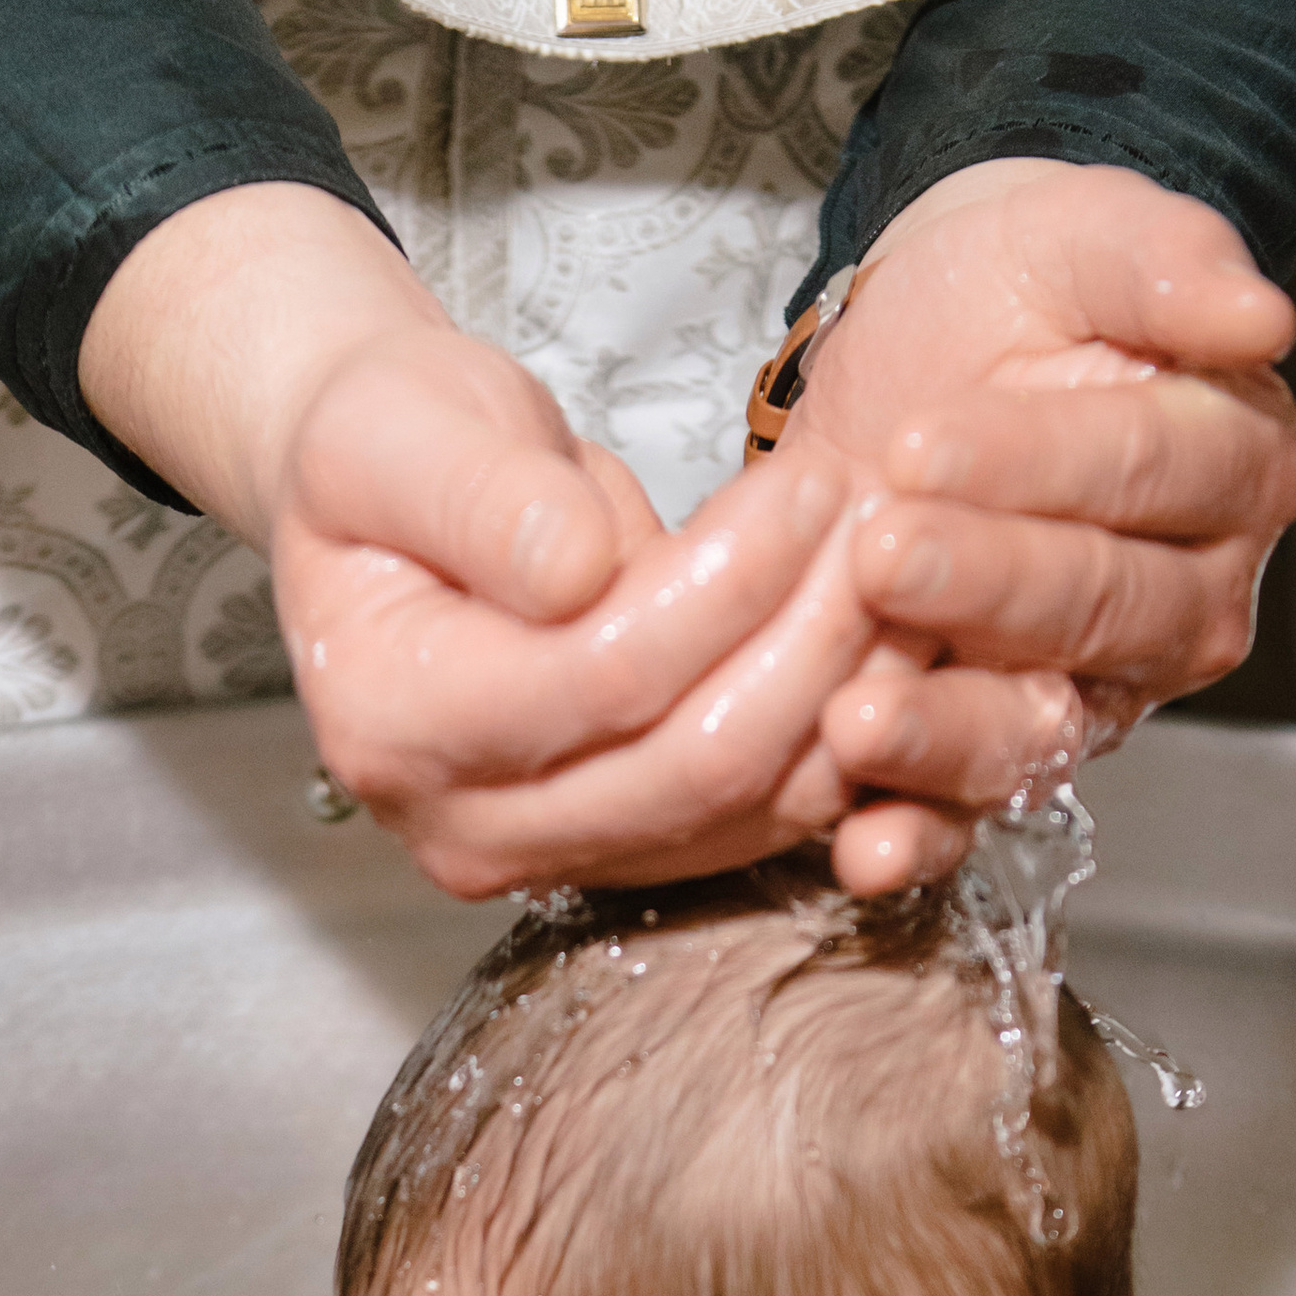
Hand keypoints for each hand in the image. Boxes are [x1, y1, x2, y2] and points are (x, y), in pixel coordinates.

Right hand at [83, 185, 1079, 898]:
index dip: (726, 586)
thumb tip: (577, 567)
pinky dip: (838, 731)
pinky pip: (761, 818)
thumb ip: (480, 501)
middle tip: (890, 524)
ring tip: (907, 566)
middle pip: (688, 767)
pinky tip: (882, 634)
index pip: (601, 678)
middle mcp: (465, 829)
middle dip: (810, 641)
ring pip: (744, 806)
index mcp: (394, 726)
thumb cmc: (389, 458)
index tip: (811, 480)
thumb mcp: (395, 435)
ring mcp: (548, 860)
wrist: (388, 517)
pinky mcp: (626, 854)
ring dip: (845, 688)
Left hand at [797, 163, 1295, 821]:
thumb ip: (1167, 259)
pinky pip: (977, 812)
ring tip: (861, 716)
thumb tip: (1261, 319)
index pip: (1152, 469)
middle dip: (986, 589)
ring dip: (950, 735)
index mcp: (1236, 463)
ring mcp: (1102, 688)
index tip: (924, 444)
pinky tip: (862, 843)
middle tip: (880, 556)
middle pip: (1100, 604)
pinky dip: (919, 836)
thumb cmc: (1010, 294)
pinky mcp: (1009, 754)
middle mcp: (1188, 595)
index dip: (1043, 463)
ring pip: (1045, 724)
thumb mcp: (1077, 234)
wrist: (917, 358)